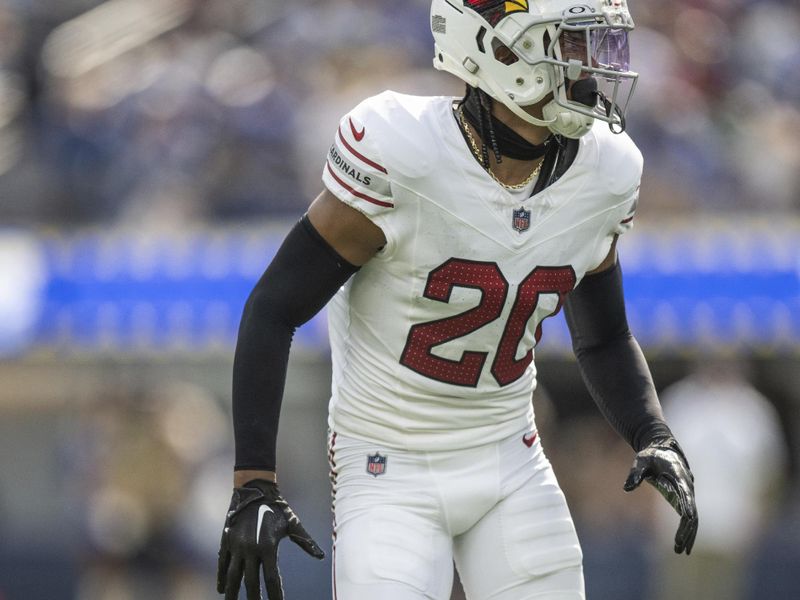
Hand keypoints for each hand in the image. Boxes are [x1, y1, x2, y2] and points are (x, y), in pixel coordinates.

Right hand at [217, 479, 324, 598]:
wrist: (254, 489)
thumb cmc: (277, 507)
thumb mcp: (292, 523)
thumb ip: (305, 541)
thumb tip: (321, 556)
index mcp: (267, 546)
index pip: (271, 578)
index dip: (275, 594)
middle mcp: (250, 548)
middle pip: (250, 582)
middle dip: (254, 598)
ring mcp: (236, 545)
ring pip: (232, 576)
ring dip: (232, 593)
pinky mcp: (226, 541)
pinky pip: (223, 563)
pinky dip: (221, 577)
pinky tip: (221, 589)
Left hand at [623, 438, 697, 554]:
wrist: (661, 448)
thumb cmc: (651, 454)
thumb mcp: (641, 461)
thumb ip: (635, 474)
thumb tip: (626, 488)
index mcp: (680, 477)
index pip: (686, 499)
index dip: (686, 515)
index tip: (683, 526)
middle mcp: (688, 487)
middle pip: (693, 514)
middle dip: (687, 532)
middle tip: (679, 548)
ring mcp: (687, 493)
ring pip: (693, 518)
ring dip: (689, 534)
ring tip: (681, 551)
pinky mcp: (683, 498)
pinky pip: (689, 516)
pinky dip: (687, 529)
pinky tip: (682, 543)